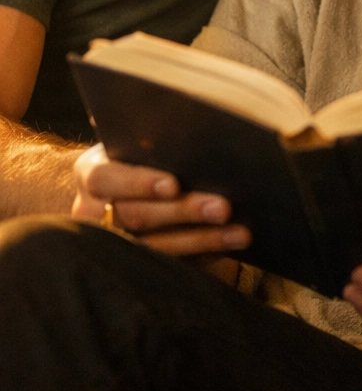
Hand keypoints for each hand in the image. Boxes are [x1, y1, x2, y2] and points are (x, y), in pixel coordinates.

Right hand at [71, 143, 250, 254]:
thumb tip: (194, 125)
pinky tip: (229, 248)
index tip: (173, 184)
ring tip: (239, 233)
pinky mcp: (134, 265)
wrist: (122, 188)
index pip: (106, 179)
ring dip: (201, 240)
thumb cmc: (140, 154)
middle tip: (223, 207)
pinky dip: (202, 257)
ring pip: (155, 247)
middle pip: (136, 216)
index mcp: (92, 175)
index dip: (138, 183)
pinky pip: (168, 265)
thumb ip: (155, 138)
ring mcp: (112, 243)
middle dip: (183, 212)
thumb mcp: (137, 141)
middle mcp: (93, 213)